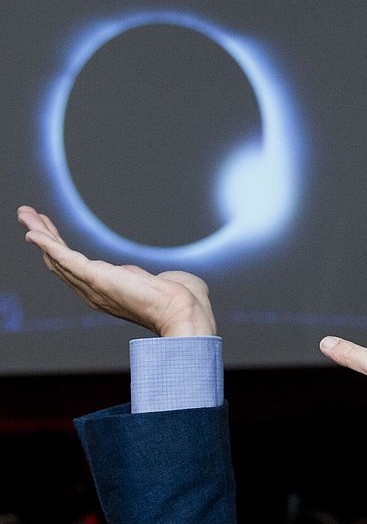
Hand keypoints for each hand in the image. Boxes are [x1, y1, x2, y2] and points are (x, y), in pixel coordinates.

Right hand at [17, 206, 216, 336]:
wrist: (184, 311)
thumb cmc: (184, 301)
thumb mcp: (164, 284)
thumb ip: (158, 281)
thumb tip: (166, 278)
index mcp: (108, 293)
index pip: (76, 269)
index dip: (60, 249)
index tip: (50, 229)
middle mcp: (94, 293)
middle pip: (60, 262)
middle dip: (44, 236)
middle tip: (27, 214)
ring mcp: (94, 287)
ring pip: (58, 257)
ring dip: (41, 233)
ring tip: (25, 213)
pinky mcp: (97, 278)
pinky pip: (66, 258)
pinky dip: (48, 244)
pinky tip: (34, 231)